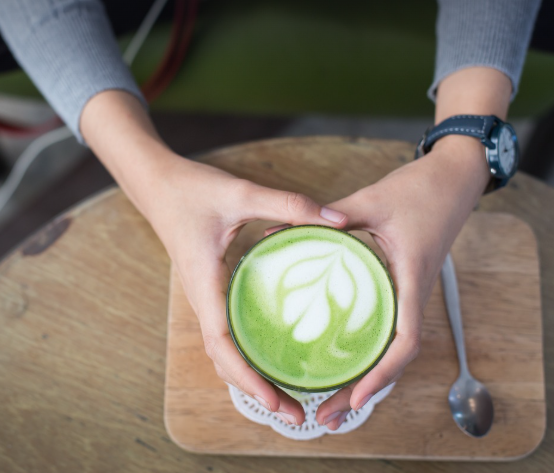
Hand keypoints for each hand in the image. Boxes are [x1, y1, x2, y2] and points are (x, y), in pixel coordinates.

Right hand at [146, 156, 347, 424]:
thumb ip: (288, 205)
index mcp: (205, 284)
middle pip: (224, 360)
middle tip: (295, 415)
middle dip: (256, 391)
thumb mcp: (240, 193)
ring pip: (224, 350)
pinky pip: (226, 333)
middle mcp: (203, 299)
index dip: (247, 377)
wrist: (156, 185)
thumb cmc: (191, 190)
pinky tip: (270, 357)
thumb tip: (338, 222)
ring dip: (250, 378)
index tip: (276, 402)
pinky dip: (244, 355)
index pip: (222, 343)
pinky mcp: (211, 290)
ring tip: (287, 399)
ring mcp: (205, 297)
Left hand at [312, 136, 489, 429]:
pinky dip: (368, 353)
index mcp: (410, 277)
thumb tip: (282, 230)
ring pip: (390, 348)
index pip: (405, 339)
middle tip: (327, 417)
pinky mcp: (402, 287)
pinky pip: (388, 328)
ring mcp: (409, 294)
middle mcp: (413, 294)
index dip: (382, 373)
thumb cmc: (419, 190)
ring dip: (365, 378)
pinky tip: (343, 360)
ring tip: (330, 402)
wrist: (452, 180)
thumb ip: (330, 216)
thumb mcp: (371, 200)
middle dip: (363, 392)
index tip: (355, 398)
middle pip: (394, 358)